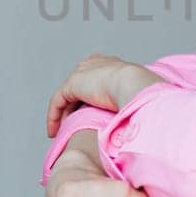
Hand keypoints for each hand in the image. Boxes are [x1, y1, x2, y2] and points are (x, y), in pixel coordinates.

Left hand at [46, 55, 165, 136]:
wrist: (134, 83)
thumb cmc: (142, 92)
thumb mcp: (138, 96)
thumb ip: (132, 103)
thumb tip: (138, 120)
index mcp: (111, 64)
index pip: (94, 79)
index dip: (89, 98)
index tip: (89, 115)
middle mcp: (95, 64)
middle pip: (78, 86)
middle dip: (74, 106)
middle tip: (72, 125)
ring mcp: (82, 72)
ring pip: (66, 96)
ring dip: (61, 115)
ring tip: (60, 132)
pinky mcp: (72, 84)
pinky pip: (58, 102)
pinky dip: (54, 116)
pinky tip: (53, 131)